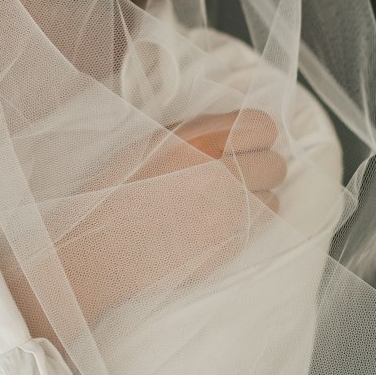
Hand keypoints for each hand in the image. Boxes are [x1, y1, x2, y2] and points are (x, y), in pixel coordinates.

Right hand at [2, 108, 286, 342]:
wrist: (100, 249)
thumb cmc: (115, 192)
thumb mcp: (149, 143)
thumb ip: (195, 133)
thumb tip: (229, 130)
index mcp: (199, 140)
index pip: (262, 125)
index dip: (256, 134)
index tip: (243, 143)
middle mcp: (221, 172)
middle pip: (275, 162)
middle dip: (260, 166)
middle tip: (236, 174)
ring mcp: (230, 211)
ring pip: (274, 197)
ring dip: (258, 197)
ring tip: (225, 203)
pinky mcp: (231, 245)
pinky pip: (260, 227)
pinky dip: (246, 224)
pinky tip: (215, 224)